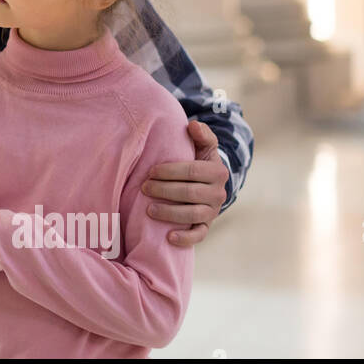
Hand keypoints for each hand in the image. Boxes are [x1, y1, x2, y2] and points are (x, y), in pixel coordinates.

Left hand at [141, 120, 228, 246]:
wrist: (208, 184)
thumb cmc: (198, 161)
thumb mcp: (203, 146)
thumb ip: (201, 134)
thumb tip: (193, 125)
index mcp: (217, 171)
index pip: (193, 171)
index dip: (171, 171)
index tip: (151, 171)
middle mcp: (218, 193)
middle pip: (190, 193)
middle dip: (165, 190)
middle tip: (144, 187)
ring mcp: (213, 211)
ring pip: (193, 214)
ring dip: (170, 213)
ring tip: (149, 209)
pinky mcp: (206, 226)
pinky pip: (199, 235)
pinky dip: (185, 238)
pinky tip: (168, 237)